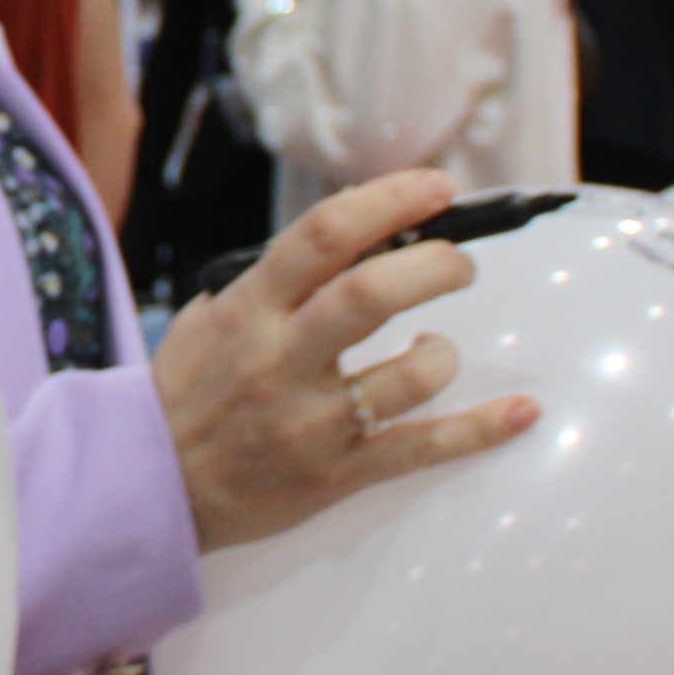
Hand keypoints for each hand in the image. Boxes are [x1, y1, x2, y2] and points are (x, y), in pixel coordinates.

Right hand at [154, 169, 539, 552]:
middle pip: (371, 294)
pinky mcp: (336, 474)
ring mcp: (311, 422)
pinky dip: (479, 429)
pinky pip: (420, 448)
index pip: (324, 236)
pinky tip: (520, 413)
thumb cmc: (187, 394)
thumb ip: (274, 281)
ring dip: (442, 354)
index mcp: (248, 310)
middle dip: (434, 266)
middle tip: (458, 265)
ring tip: (437, 350)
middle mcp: (280, 360)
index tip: (437, 188)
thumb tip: (356, 238)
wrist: (153, 486)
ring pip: (408, 376)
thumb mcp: (209, 318)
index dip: (389, 200)